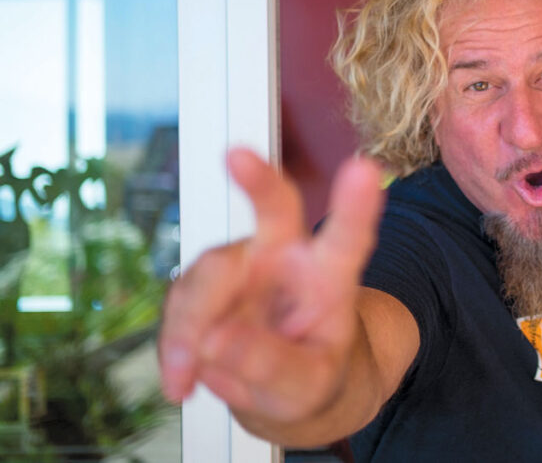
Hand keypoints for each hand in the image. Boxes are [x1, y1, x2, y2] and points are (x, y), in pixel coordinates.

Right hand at [159, 148, 384, 423]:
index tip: (364, 170)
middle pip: (275, 209)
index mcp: (330, 276)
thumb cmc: (311, 377)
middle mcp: (286, 256)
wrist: (283, 389)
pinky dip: (173, 346)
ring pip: (208, 273)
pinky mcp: (203, 286)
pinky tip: (182, 381)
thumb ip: (273, 365)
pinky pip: (178, 305)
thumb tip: (218, 339)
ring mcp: (242, 266)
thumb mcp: (308, 387)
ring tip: (190, 374)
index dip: (357, 204)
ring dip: (190, 326)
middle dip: (258, 180)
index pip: (349, 237)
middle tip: (238, 157)